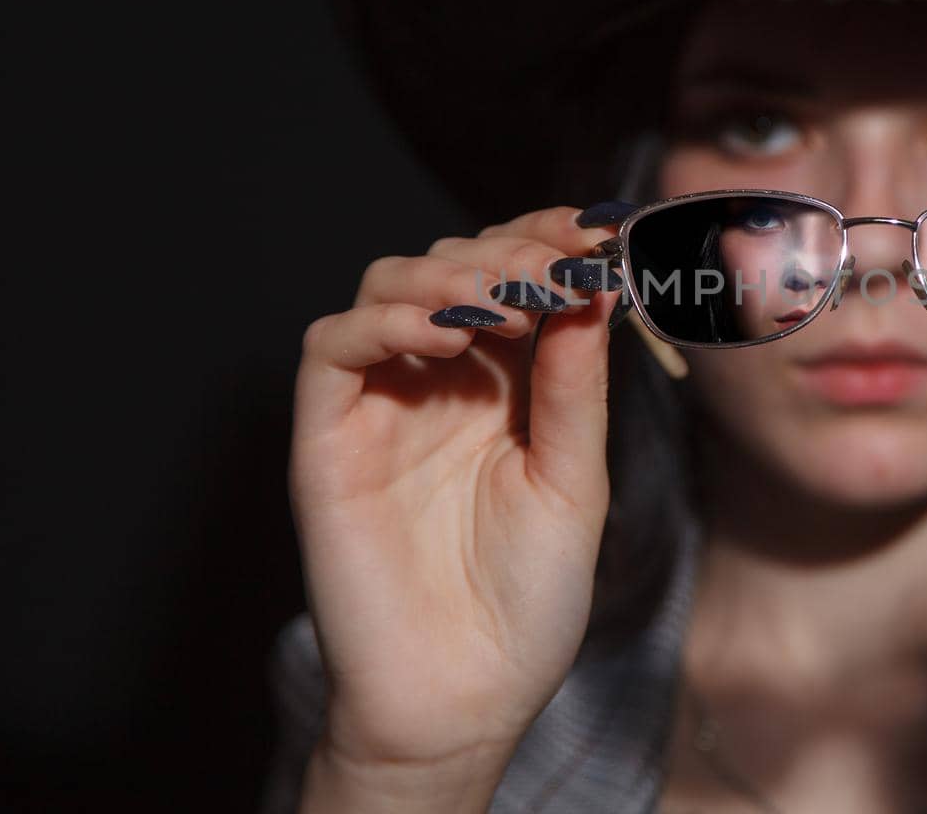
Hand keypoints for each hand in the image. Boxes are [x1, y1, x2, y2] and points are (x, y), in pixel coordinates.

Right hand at [288, 204, 628, 789]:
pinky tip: (447, 336)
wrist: (465, 697)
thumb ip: (575, 384)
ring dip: (450, 273)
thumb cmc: (528, 600)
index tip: (598, 230)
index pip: (514, 278)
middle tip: (557, 265)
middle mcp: (440, 382)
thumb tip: (594, 284)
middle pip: (453, 264)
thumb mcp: (576, 479)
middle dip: (510, 251)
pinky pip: (332, 349)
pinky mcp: (328, 437)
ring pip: (387, 286)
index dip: (548, 242)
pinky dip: (383, 321)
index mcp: (505, 386)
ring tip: (508, 303)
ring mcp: (381, 404)